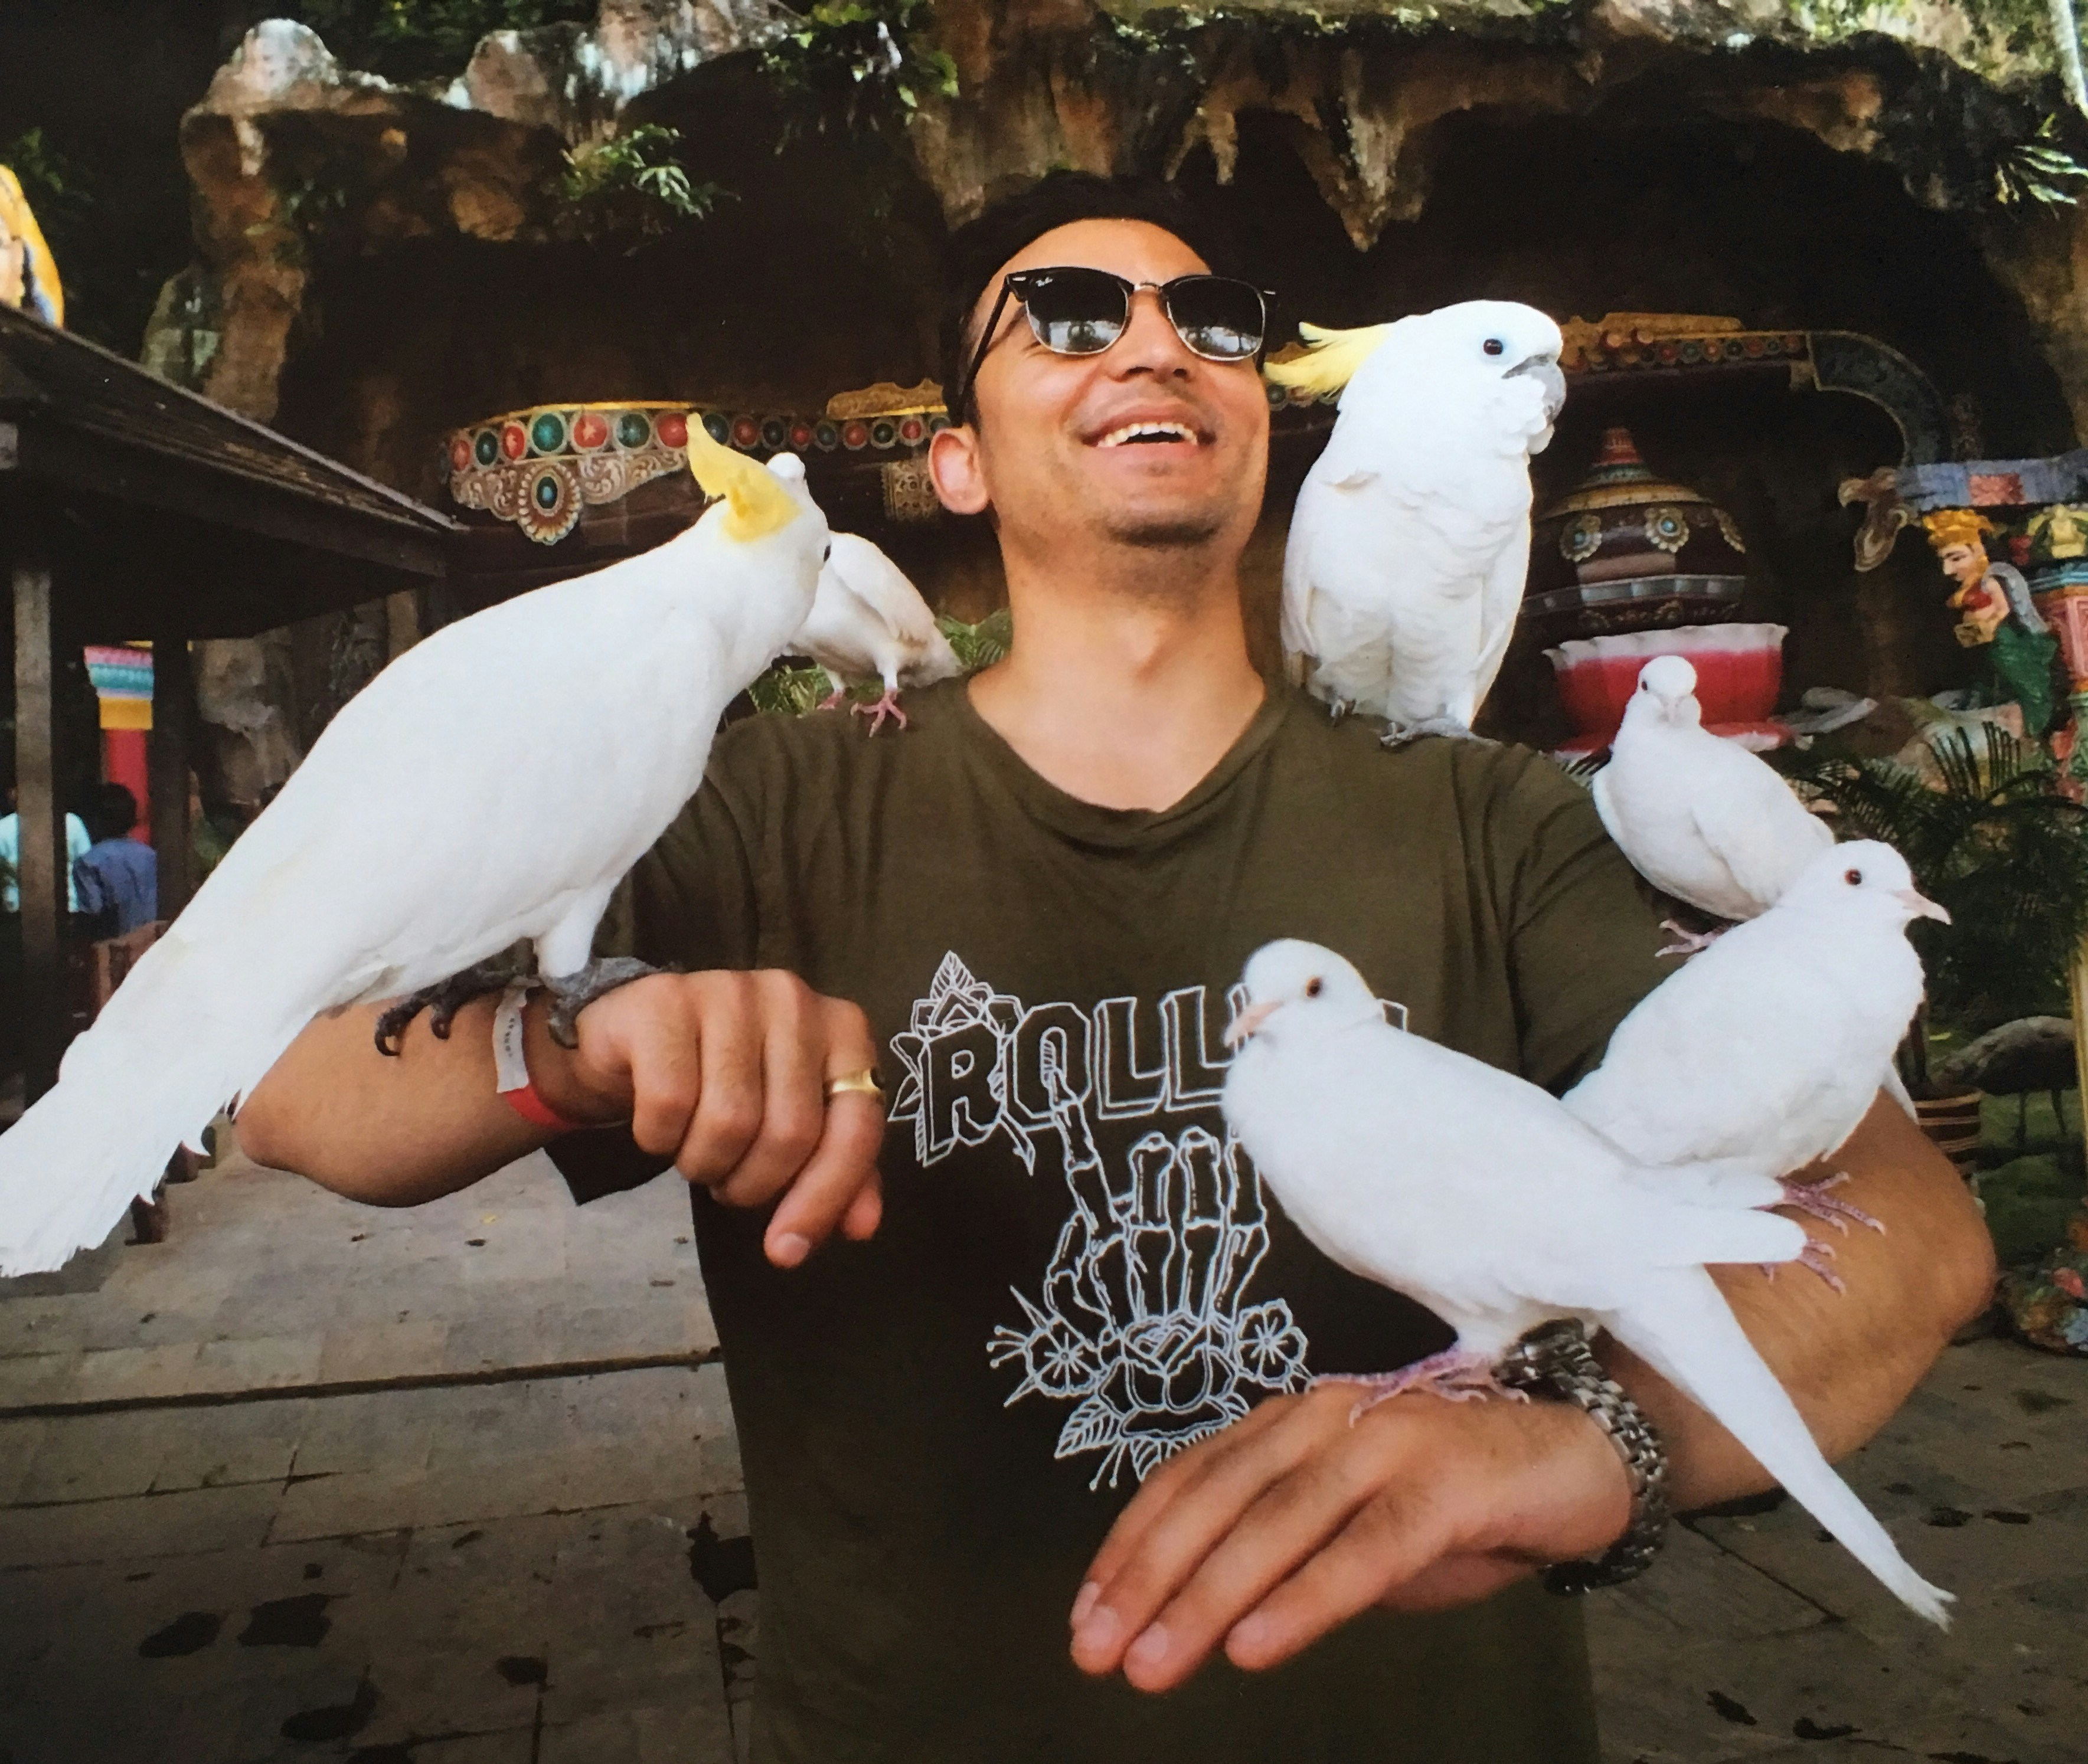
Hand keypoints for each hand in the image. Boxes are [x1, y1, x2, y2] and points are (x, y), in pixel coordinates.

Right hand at [529, 970, 884, 1267]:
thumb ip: (836, 1170)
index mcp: (842, 1028)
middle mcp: (794, 999)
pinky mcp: (665, 1001)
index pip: (856, 1127)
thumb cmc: (723, 1085)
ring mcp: (729, 991)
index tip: (788, 1250)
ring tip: (696, 1148)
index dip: (824, 1197)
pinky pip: (669, 1104)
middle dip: (752, 1184)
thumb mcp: (788, 1123)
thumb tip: (861, 1227)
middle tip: (728, 1179)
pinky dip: (658, 1137)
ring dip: (704, 1162)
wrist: (633, 1041)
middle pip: (791, 1132)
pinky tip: (660, 1124)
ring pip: (730, 1122)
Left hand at [1066, 1381, 1631, 1691]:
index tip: (1086, 1615)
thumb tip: (1193, 1612)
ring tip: (1156, 1662)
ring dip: (1207, 1599)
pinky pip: (1363, 1548)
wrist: (1576, 1454)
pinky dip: (1304, 1599)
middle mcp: (1323, 1418)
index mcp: (1289, 1424)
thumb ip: (1278, 1551)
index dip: (1130, 1548)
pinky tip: (1257, 1646)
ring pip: (1277, 1523)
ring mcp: (1384, 1443)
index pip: (1188, 1482)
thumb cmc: (1450, 1499)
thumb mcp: (1347, 1525)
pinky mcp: (1444, 1484)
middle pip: (1216, 1501)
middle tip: (1098, 1651)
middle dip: (1148, 1581)